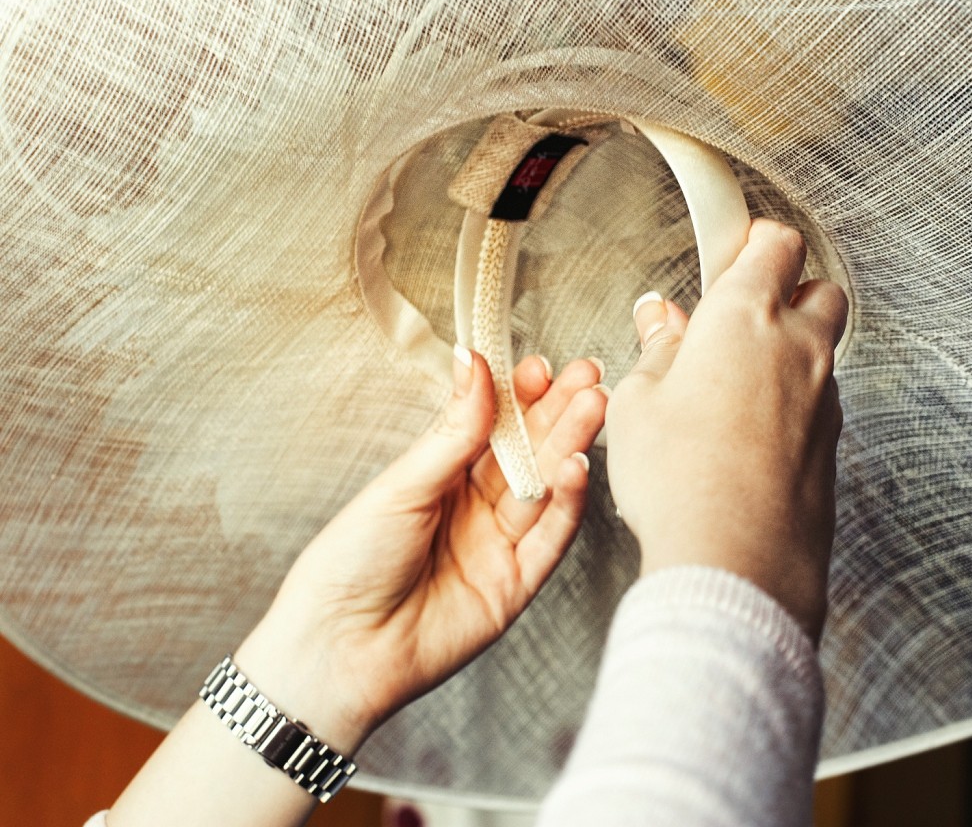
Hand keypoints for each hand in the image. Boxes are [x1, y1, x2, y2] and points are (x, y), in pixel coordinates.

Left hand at [236, 350, 607, 751]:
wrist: (338, 647)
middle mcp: (475, 508)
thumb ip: (452, 431)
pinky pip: (549, 539)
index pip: (492, 426)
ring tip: (592, 407)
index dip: (518, 396)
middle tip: (587, 376)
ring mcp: (498, 545)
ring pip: (544, 488)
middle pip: (527, 452)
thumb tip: (473, 363)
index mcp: (441, 477)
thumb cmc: (350, 563)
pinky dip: (567, 504)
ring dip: (569, 447)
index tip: (540, 366)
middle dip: (558, 412)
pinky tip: (575, 468)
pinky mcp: (516, 585)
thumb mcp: (402, 485)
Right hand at [605, 219, 846, 641]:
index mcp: (745, 318)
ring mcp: (824, 398)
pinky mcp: (832, 444)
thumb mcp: (637, 403)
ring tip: (732, 387)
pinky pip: (820, 402)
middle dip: (786, 292)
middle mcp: (798, 348)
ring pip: (822, 349)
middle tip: (739, 317)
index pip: (773, 243)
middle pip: (817, 289)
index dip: (752, 241)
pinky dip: (794, 402)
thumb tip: (661, 321)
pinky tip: (749, 434)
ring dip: (789, 351)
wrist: (736, 564)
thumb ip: (657, 351)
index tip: (730, 251)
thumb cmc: (681, 481)